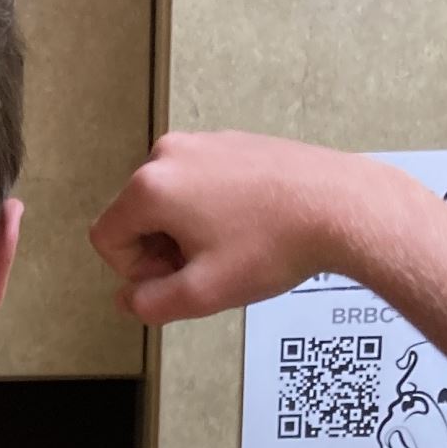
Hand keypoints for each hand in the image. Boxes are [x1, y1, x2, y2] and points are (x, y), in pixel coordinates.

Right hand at [89, 130, 386, 324]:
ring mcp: (203, 143)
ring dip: (187, 233)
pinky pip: (199, 185)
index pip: (107, 238)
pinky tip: (249, 229)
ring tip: (232, 248)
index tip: (176, 278)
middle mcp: (170, 154)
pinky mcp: (231, 143)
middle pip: (136, 216)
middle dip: (161, 250)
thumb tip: (128, 299)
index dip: (134, 272)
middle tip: (208, 268)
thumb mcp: (202, 294)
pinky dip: (212, 212)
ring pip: (168, 202)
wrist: (339, 207)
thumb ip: (149, 304)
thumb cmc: (276, 244)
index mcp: (151, 186)